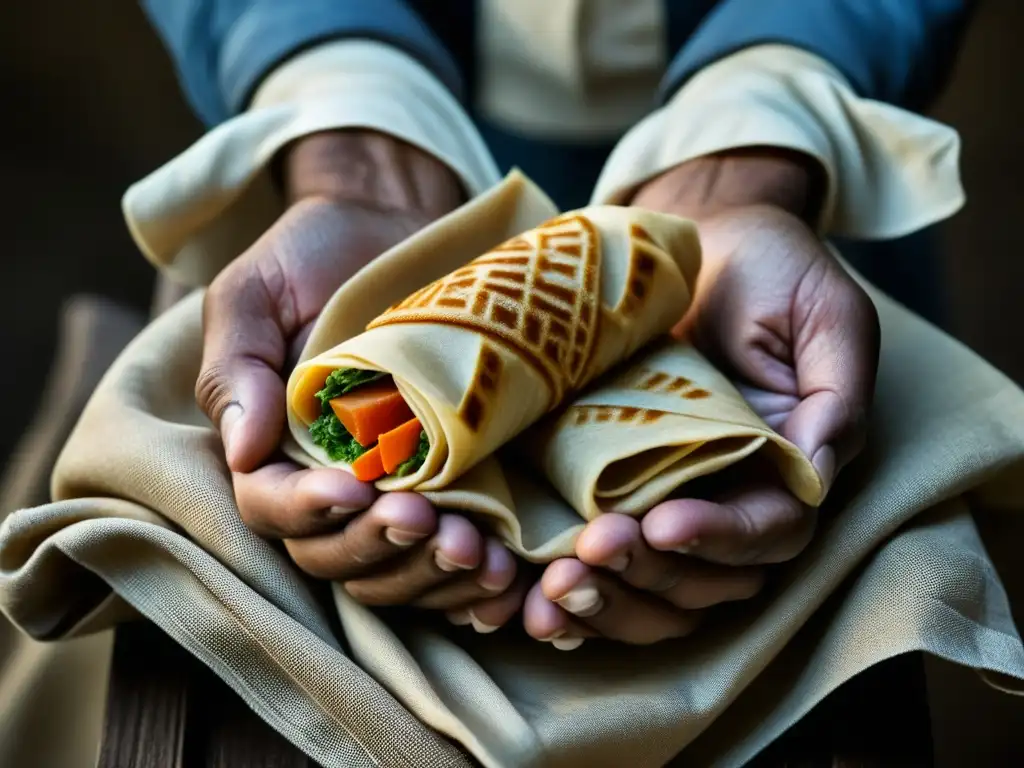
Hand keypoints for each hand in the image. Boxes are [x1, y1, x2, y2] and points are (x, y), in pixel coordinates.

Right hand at [196, 130, 522, 622]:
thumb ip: (235, 366)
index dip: (307, 510)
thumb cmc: (313, 257)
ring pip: (400, 568)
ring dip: (434, 573)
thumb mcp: (255, 295)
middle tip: (425, 522)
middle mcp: (335, 483)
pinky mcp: (459, 482)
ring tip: (476, 552)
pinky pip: (460, 553)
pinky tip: (507, 573)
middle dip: (380, 549)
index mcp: (278, 450)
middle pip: (338, 555)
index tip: (350, 489)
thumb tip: (242, 451)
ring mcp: (399, 489)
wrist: (396, 224)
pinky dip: (479, 578)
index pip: (273, 507)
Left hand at [523, 149, 879, 646]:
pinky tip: (527, 595)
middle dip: (651, 575)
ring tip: (555, 583)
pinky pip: (595, 549)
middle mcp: (730, 494)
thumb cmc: (773, 270)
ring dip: (605, 595)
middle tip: (594, 550)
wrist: (698, 240)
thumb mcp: (826, 316)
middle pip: (704, 577)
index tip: (663, 524)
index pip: (768, 531)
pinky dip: (568, 583)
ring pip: (649, 580)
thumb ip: (838, 393)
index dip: (720, 538)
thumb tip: (818, 471)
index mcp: (787, 469)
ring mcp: (668, 491)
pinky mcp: (609, 480)